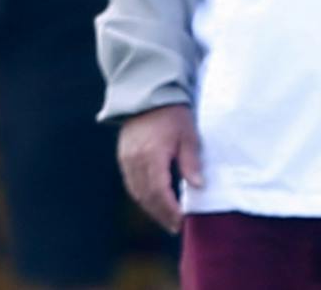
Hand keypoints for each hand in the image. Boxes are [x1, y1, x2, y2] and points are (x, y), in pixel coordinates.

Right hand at [117, 103, 202, 233]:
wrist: (148, 95)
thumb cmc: (173, 113)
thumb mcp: (188, 135)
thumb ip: (191, 161)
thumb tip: (198, 187)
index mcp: (152, 154)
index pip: (159, 192)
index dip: (170, 210)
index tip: (181, 221)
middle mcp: (135, 159)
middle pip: (147, 196)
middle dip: (161, 214)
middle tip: (175, 226)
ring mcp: (126, 158)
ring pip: (137, 192)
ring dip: (151, 207)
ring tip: (166, 218)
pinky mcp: (123, 156)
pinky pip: (131, 183)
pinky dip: (142, 195)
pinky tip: (153, 201)